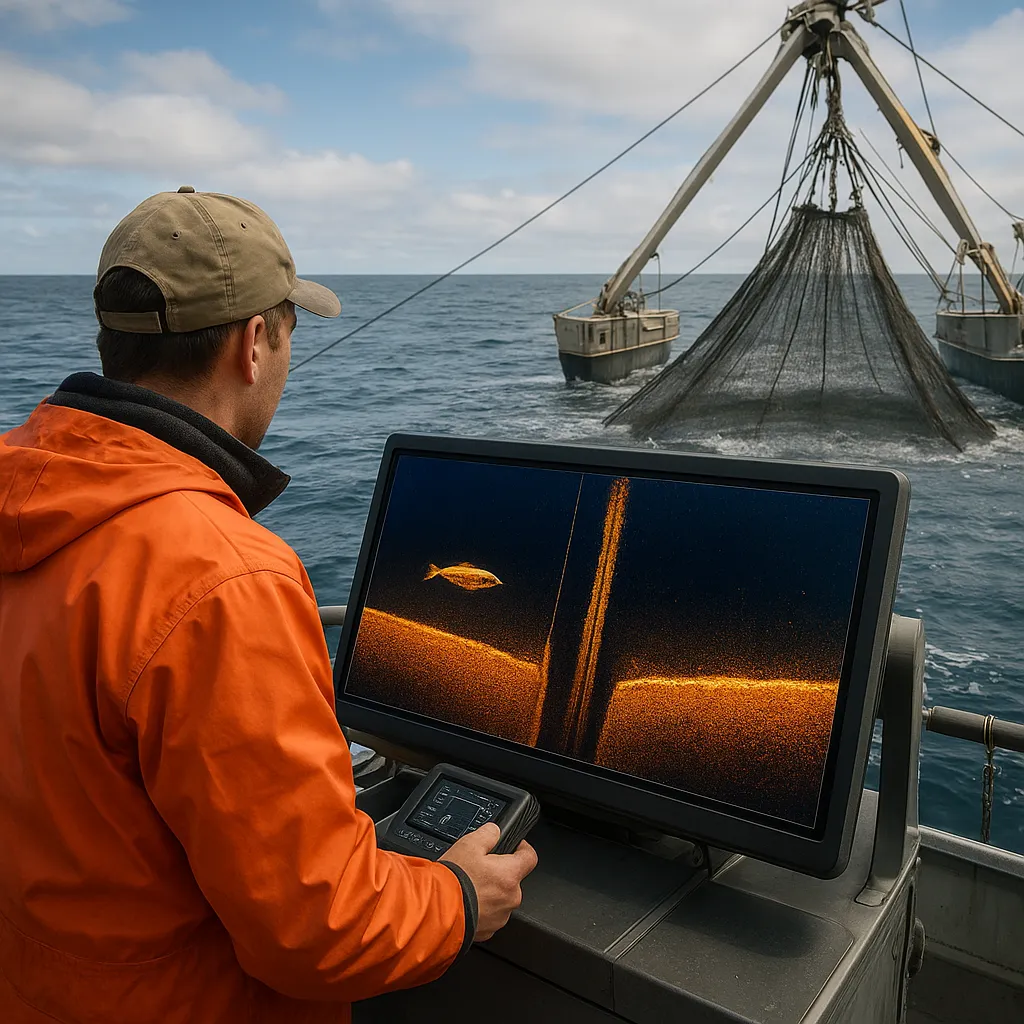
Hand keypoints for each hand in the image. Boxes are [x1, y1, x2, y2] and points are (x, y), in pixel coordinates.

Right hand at [442, 823, 537, 941]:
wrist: (435, 912)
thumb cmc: (453, 881)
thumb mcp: (468, 845)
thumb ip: (487, 834)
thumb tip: (494, 831)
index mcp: (510, 875)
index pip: (530, 857)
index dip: (523, 848)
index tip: (516, 846)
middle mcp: (510, 898)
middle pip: (513, 880)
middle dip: (499, 873)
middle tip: (480, 868)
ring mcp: (500, 917)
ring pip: (501, 899)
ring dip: (490, 893)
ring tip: (469, 887)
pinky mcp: (488, 931)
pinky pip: (490, 915)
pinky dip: (481, 909)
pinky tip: (466, 902)